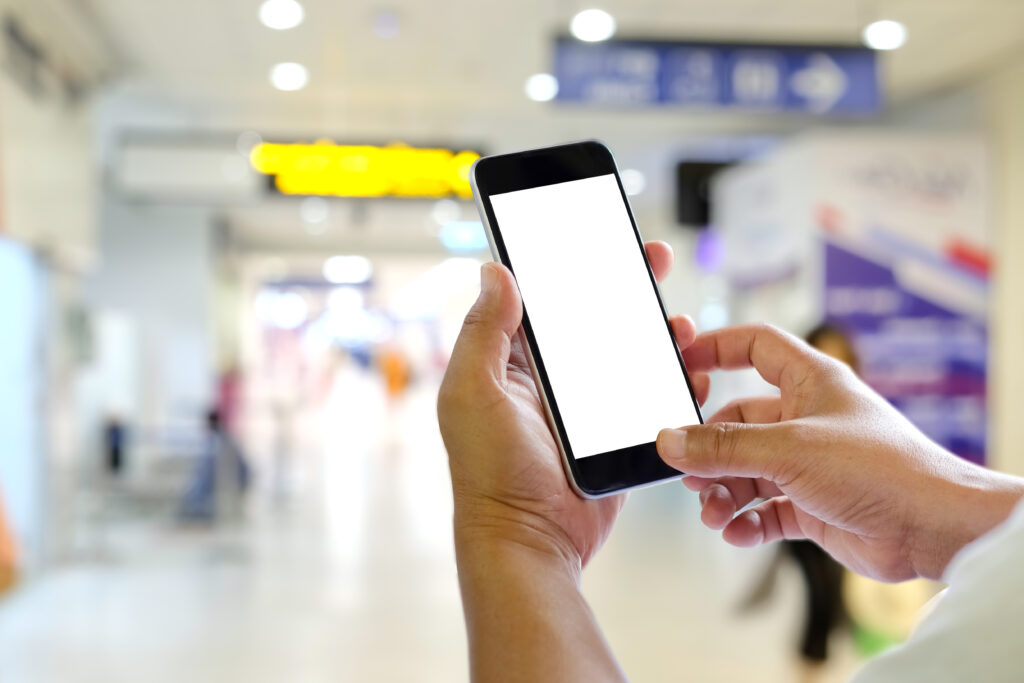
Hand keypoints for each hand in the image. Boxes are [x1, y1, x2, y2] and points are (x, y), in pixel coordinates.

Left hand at [438, 241, 695, 569]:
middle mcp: (548, 380)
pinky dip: (671, 377)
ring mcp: (585, 407)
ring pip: (627, 353)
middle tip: (652, 258)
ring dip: (656, 330)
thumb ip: (484, 331)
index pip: (541, 298)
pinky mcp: (615, 433)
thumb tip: (496, 270)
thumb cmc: (491, 475)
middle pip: (593, 317)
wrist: (531, 542)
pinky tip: (690, 367)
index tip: (595, 232)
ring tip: (680, 322)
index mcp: (510, 363)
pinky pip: (648, 395)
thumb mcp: (474, 393)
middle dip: (624, 285)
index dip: (568, 262)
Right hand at [657, 324, 1023, 580]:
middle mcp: (807, 419)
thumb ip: (722, 447)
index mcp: (809, 382)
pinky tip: (737, 532)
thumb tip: (669, 441)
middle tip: (689, 472)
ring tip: (714, 514)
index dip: (717, 349)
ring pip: (747, 471)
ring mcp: (809, 464)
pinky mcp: (813, 505)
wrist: (931, 527)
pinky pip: (765, 509)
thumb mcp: (787, 449)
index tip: (681, 364)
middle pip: (738, 423)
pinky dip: (747, 521)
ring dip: (723, 493)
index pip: (755, 347)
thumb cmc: (880, 468)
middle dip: (710, 450)